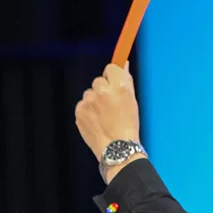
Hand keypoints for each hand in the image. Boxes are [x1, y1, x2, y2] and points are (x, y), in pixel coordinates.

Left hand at [74, 63, 143, 181]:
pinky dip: (87, 111)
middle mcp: (103, 90)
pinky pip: (82, 105)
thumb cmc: (127, 126)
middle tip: (110, 105)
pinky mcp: (80, 111)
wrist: (117, 148)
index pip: (111, 68)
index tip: (113, 83)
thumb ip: (126, 80)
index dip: (112, 76)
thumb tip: (122, 63)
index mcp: (120, 86)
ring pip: (89, 93)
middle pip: (98, 80)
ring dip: (94, 101)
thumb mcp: (132, 100)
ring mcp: (89, 101)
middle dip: (103, 89)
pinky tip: (96, 122)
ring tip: (103, 117)